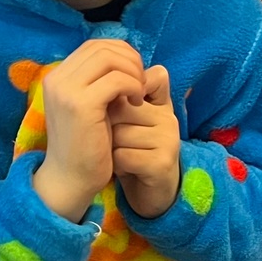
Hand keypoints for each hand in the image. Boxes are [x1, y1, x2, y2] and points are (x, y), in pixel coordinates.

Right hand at [32, 39, 144, 221]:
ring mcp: (66, 91)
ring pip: (109, 58)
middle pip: (102, 48)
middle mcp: (57, 79)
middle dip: (129, 59)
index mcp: (57, 77)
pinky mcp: (81, 105)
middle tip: (141, 82)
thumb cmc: (85, 146)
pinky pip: (117, 80)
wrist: (70, 179)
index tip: (134, 73)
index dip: (120, 52)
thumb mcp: (89, 107)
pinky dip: (133, 86)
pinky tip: (136, 103)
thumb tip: (125, 59)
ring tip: (139, 93)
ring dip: (132, 72)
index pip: (93, 46)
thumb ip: (98, 82)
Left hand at [112, 64, 180, 217]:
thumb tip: (93, 69)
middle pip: (120, 108)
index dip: (117, 97)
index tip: (112, 113)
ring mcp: (168, 140)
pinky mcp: (162, 163)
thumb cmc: (130, 149)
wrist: (148, 191)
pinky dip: (114, 163)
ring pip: (119, 133)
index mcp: (160, 101)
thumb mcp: (126, 119)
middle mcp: (168, 117)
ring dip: (109, 146)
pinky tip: (121, 167)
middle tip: (112, 140)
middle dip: (106, 125)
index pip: (137, 81)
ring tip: (118, 154)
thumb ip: (118, 94)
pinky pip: (123, 155)